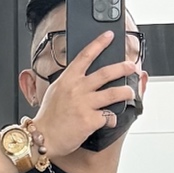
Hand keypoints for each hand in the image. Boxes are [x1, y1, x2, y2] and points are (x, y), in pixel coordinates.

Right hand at [33, 31, 140, 158]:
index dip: (99, 43)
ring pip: (113, 93)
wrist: (42, 137)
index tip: (109, 35)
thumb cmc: (48, 117)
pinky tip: (110, 120)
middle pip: (106, 73)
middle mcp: (77, 89)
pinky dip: (112, 119)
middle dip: (122, 67)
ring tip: (130, 92)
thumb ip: (70, 82)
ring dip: (126, 92)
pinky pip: (109, 116)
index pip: (85, 55)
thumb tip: (85, 78)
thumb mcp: (55, 91)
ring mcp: (84, 104)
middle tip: (131, 66)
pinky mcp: (90, 120)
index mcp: (67, 79)